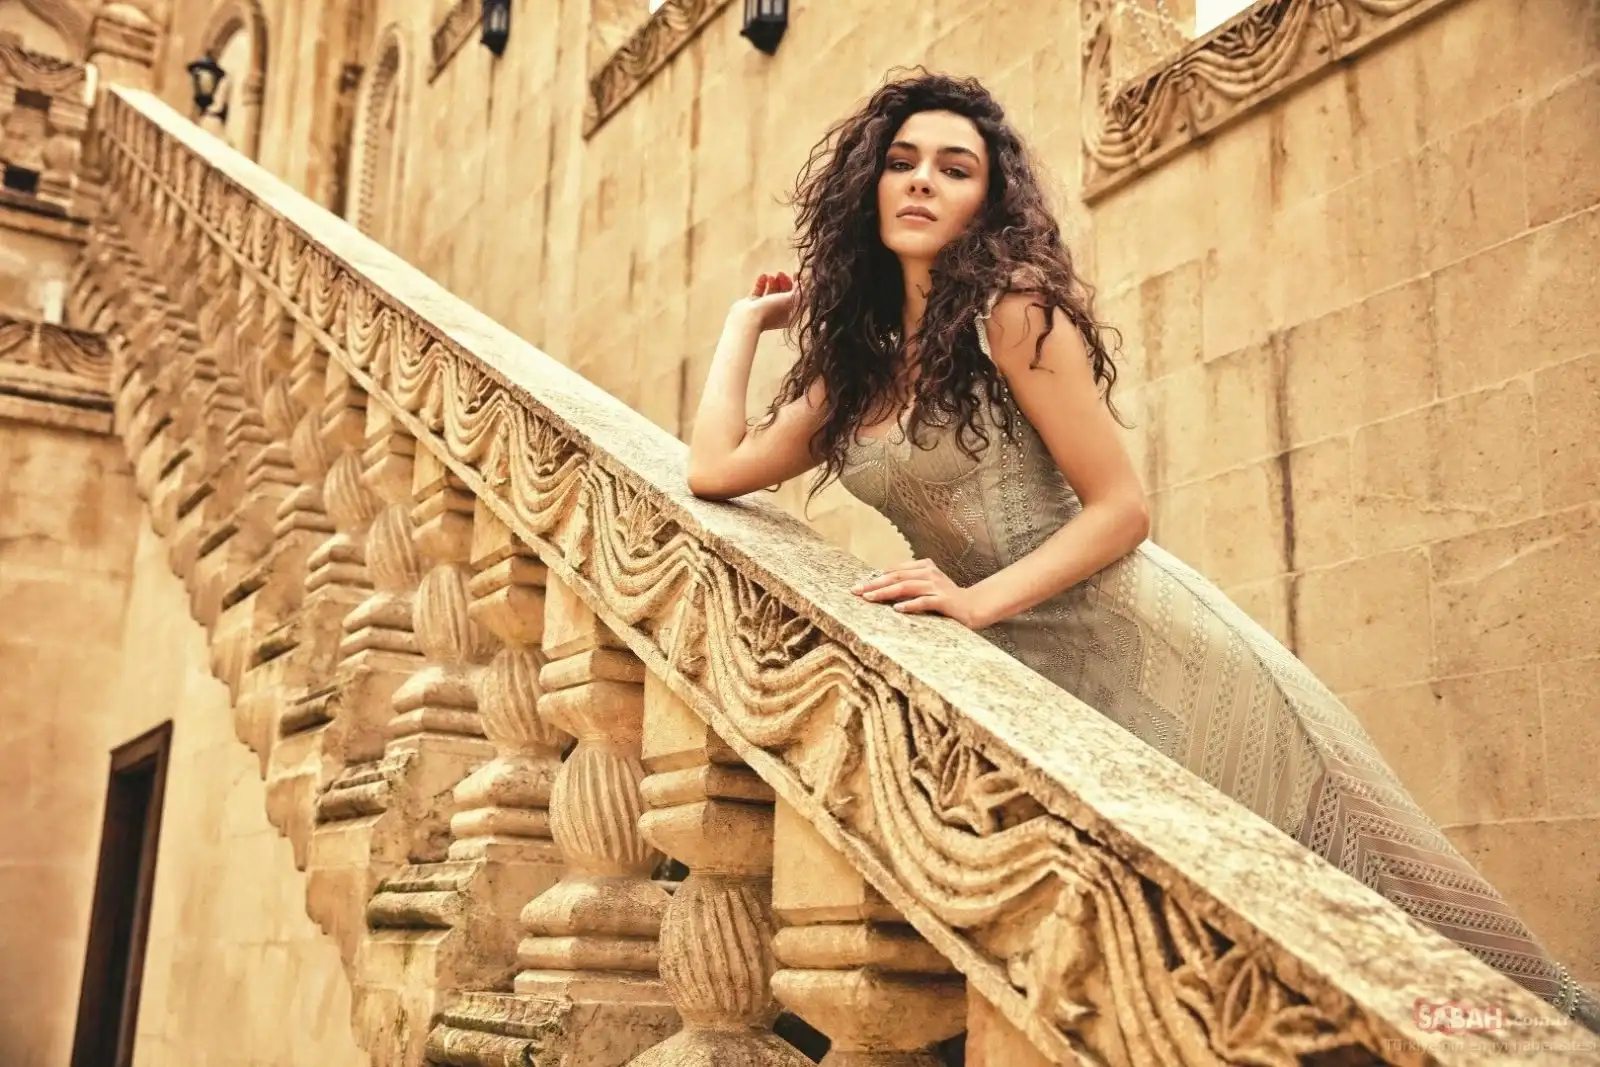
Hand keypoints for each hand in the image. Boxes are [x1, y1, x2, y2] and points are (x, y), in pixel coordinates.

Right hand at [730, 271, 797, 332]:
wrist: (748, 318)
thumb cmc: (771, 310)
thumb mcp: (790, 299)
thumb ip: (799, 291)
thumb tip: (804, 282)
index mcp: (790, 316)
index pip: (797, 298)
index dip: (798, 285)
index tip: (795, 274)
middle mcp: (779, 313)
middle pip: (784, 294)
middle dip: (784, 282)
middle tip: (780, 273)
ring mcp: (766, 310)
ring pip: (772, 292)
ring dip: (773, 282)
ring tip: (770, 276)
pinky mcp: (754, 305)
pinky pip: (760, 291)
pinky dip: (762, 283)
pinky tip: (762, 276)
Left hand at [850, 558, 992, 629]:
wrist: (974, 606)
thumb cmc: (946, 598)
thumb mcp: (927, 585)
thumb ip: (909, 582)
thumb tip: (882, 585)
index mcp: (924, 566)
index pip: (895, 570)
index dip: (875, 577)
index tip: (859, 586)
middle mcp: (929, 573)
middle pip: (896, 576)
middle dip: (874, 583)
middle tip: (857, 590)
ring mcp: (937, 586)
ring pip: (906, 586)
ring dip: (886, 593)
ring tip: (870, 598)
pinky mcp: (944, 600)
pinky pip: (924, 602)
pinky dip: (909, 605)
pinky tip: (897, 609)